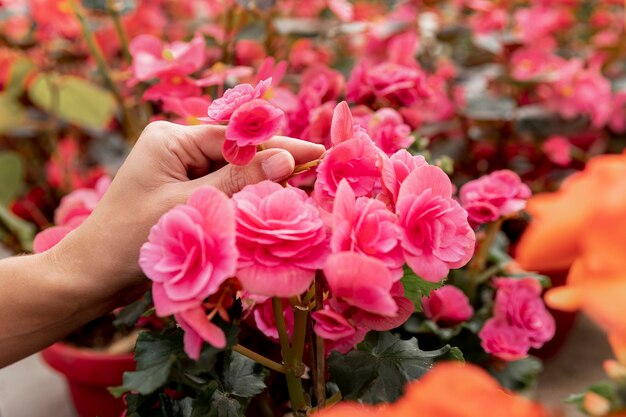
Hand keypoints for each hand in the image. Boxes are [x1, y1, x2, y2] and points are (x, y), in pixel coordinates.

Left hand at [46, 121, 324, 304]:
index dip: (279, 146)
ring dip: (259, 188)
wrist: (93, 277)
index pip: (237, 139)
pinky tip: (266, 210)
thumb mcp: (189, 206)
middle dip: (272, 167)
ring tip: (298, 196)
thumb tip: (287, 159)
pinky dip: (243, 204)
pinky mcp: (183, 196)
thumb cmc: (131, 239)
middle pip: (237, 154)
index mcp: (172, 139)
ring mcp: (180, 173)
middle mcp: (177, 149)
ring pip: (233, 175)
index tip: (318, 152)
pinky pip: (222, 193)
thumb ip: (239, 182)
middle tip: (315, 176)